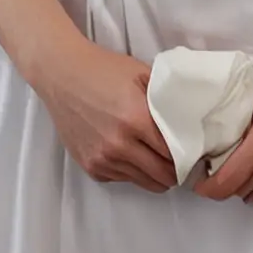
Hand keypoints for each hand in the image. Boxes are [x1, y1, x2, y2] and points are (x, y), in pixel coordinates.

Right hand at [33, 39, 176, 192]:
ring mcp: (103, 159)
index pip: (173, 154)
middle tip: (176, 160)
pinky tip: (128, 152)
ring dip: (152, 173)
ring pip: (143, 182)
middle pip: (161, 177)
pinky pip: (121, 178)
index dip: (186, 154)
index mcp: (136, 119)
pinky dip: (130, 170)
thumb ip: (164, 100)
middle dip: (173, 171)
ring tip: (154, 157)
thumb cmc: (104, 69)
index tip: (190, 150)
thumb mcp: (140, 74)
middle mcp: (119, 145)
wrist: (62, 74)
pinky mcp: (90, 166)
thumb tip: (188, 121)